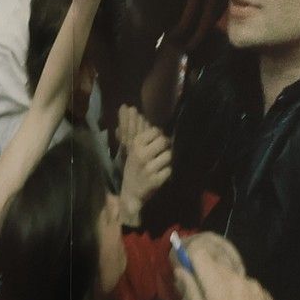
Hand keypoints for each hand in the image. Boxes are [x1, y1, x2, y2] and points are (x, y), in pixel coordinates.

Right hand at [116, 106, 172, 227]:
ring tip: (161, 164)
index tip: (156, 142)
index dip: (159, 136)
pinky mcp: (156, 181)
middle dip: (165, 147)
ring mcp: (149, 168)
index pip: (156, 131)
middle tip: (162, 152)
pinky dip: (168, 172)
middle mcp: (141, 155)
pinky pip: (170, 170)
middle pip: (164, 141)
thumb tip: (129, 107)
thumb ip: (133, 127)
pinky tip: (162, 173)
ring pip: (169, 156)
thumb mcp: (130, 147)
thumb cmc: (132, 166)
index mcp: (135, 144)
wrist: (130, 192)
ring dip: (167, 160)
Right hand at [167, 234, 298, 299]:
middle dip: (202, 266)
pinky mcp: (266, 297)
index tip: (178, 262)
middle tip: (191, 281)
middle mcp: (241, 281)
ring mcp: (257, 288)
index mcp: (221, 287)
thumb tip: (181, 271)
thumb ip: (191, 296)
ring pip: (231, 273)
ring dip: (219, 280)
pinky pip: (245, 286)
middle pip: (216, 259)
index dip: (187, 254)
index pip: (200, 253)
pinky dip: (235, 291)